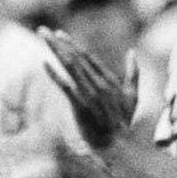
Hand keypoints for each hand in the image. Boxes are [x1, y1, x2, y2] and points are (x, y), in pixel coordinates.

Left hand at [41, 28, 138, 149]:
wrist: (120, 146)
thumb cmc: (124, 121)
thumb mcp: (133, 95)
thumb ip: (133, 73)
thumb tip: (133, 52)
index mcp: (109, 79)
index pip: (86, 57)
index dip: (72, 44)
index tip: (58, 34)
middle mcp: (98, 83)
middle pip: (74, 57)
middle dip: (57, 43)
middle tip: (42, 31)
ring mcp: (89, 94)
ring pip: (69, 66)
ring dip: (54, 51)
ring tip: (42, 39)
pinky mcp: (81, 106)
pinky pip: (65, 86)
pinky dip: (54, 74)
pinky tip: (44, 64)